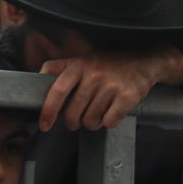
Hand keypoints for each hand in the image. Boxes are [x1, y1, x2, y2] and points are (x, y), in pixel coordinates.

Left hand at [38, 44, 182, 130]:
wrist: (145, 58)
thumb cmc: (109, 61)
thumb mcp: (83, 58)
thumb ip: (60, 67)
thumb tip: (37, 79)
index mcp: (79, 65)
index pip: (57, 90)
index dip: (48, 110)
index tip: (44, 125)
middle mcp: (94, 74)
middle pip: (73, 113)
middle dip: (73, 122)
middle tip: (77, 119)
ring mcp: (111, 85)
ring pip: (91, 121)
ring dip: (92, 122)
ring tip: (98, 111)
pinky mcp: (127, 96)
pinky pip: (109, 122)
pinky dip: (109, 122)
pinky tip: (112, 111)